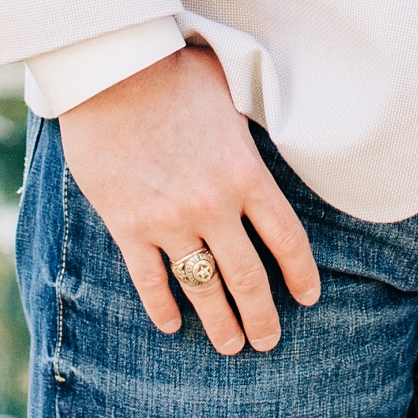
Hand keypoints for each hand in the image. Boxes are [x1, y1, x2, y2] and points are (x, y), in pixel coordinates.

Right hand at [56, 43, 322, 352]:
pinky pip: (149, 279)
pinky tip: (171, 325)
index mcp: (246, 173)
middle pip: (248, 277)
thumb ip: (253, 118)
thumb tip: (277, 112)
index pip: (286, 239)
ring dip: (219, 323)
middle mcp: (213, 206)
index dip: (301, 274)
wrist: (110, 71)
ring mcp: (169, 220)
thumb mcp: (231, 90)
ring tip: (230, 346)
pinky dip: (162, 307)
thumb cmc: (172, 70)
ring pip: (202, 288)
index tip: (307, 298)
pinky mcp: (128, 225)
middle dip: (261, 316)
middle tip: (268, 340)